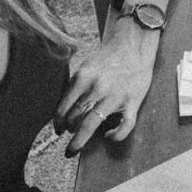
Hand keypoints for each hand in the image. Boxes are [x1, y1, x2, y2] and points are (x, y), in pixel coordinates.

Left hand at [56, 26, 156, 152]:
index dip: (58, 122)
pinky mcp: (133, 101)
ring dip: (80, 139)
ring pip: (92, 124)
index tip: (57, 129)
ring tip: (75, 147)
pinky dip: (116, 135)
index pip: (64, 107)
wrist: (134, 45)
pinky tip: (109, 136)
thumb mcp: (86, 66)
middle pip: (75, 117)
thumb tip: (64, 110)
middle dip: (68, 129)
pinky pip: (125, 126)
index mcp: (84, 77)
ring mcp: (116, 96)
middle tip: (68, 134)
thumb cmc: (108, 58)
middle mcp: (98, 87)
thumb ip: (75, 86)